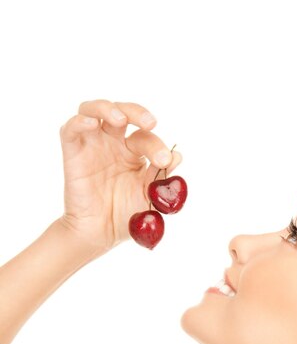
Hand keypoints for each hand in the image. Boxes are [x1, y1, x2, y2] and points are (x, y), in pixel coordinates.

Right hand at [58, 99, 182, 251]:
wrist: (100, 234)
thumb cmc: (124, 216)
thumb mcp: (148, 195)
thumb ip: (161, 176)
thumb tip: (177, 155)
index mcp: (133, 152)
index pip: (145, 136)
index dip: (157, 145)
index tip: (165, 160)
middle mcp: (112, 143)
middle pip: (123, 112)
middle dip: (138, 113)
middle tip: (151, 123)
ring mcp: (92, 145)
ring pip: (94, 109)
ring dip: (107, 108)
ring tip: (121, 119)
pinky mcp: (73, 152)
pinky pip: (71, 128)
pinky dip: (79, 121)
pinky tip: (91, 124)